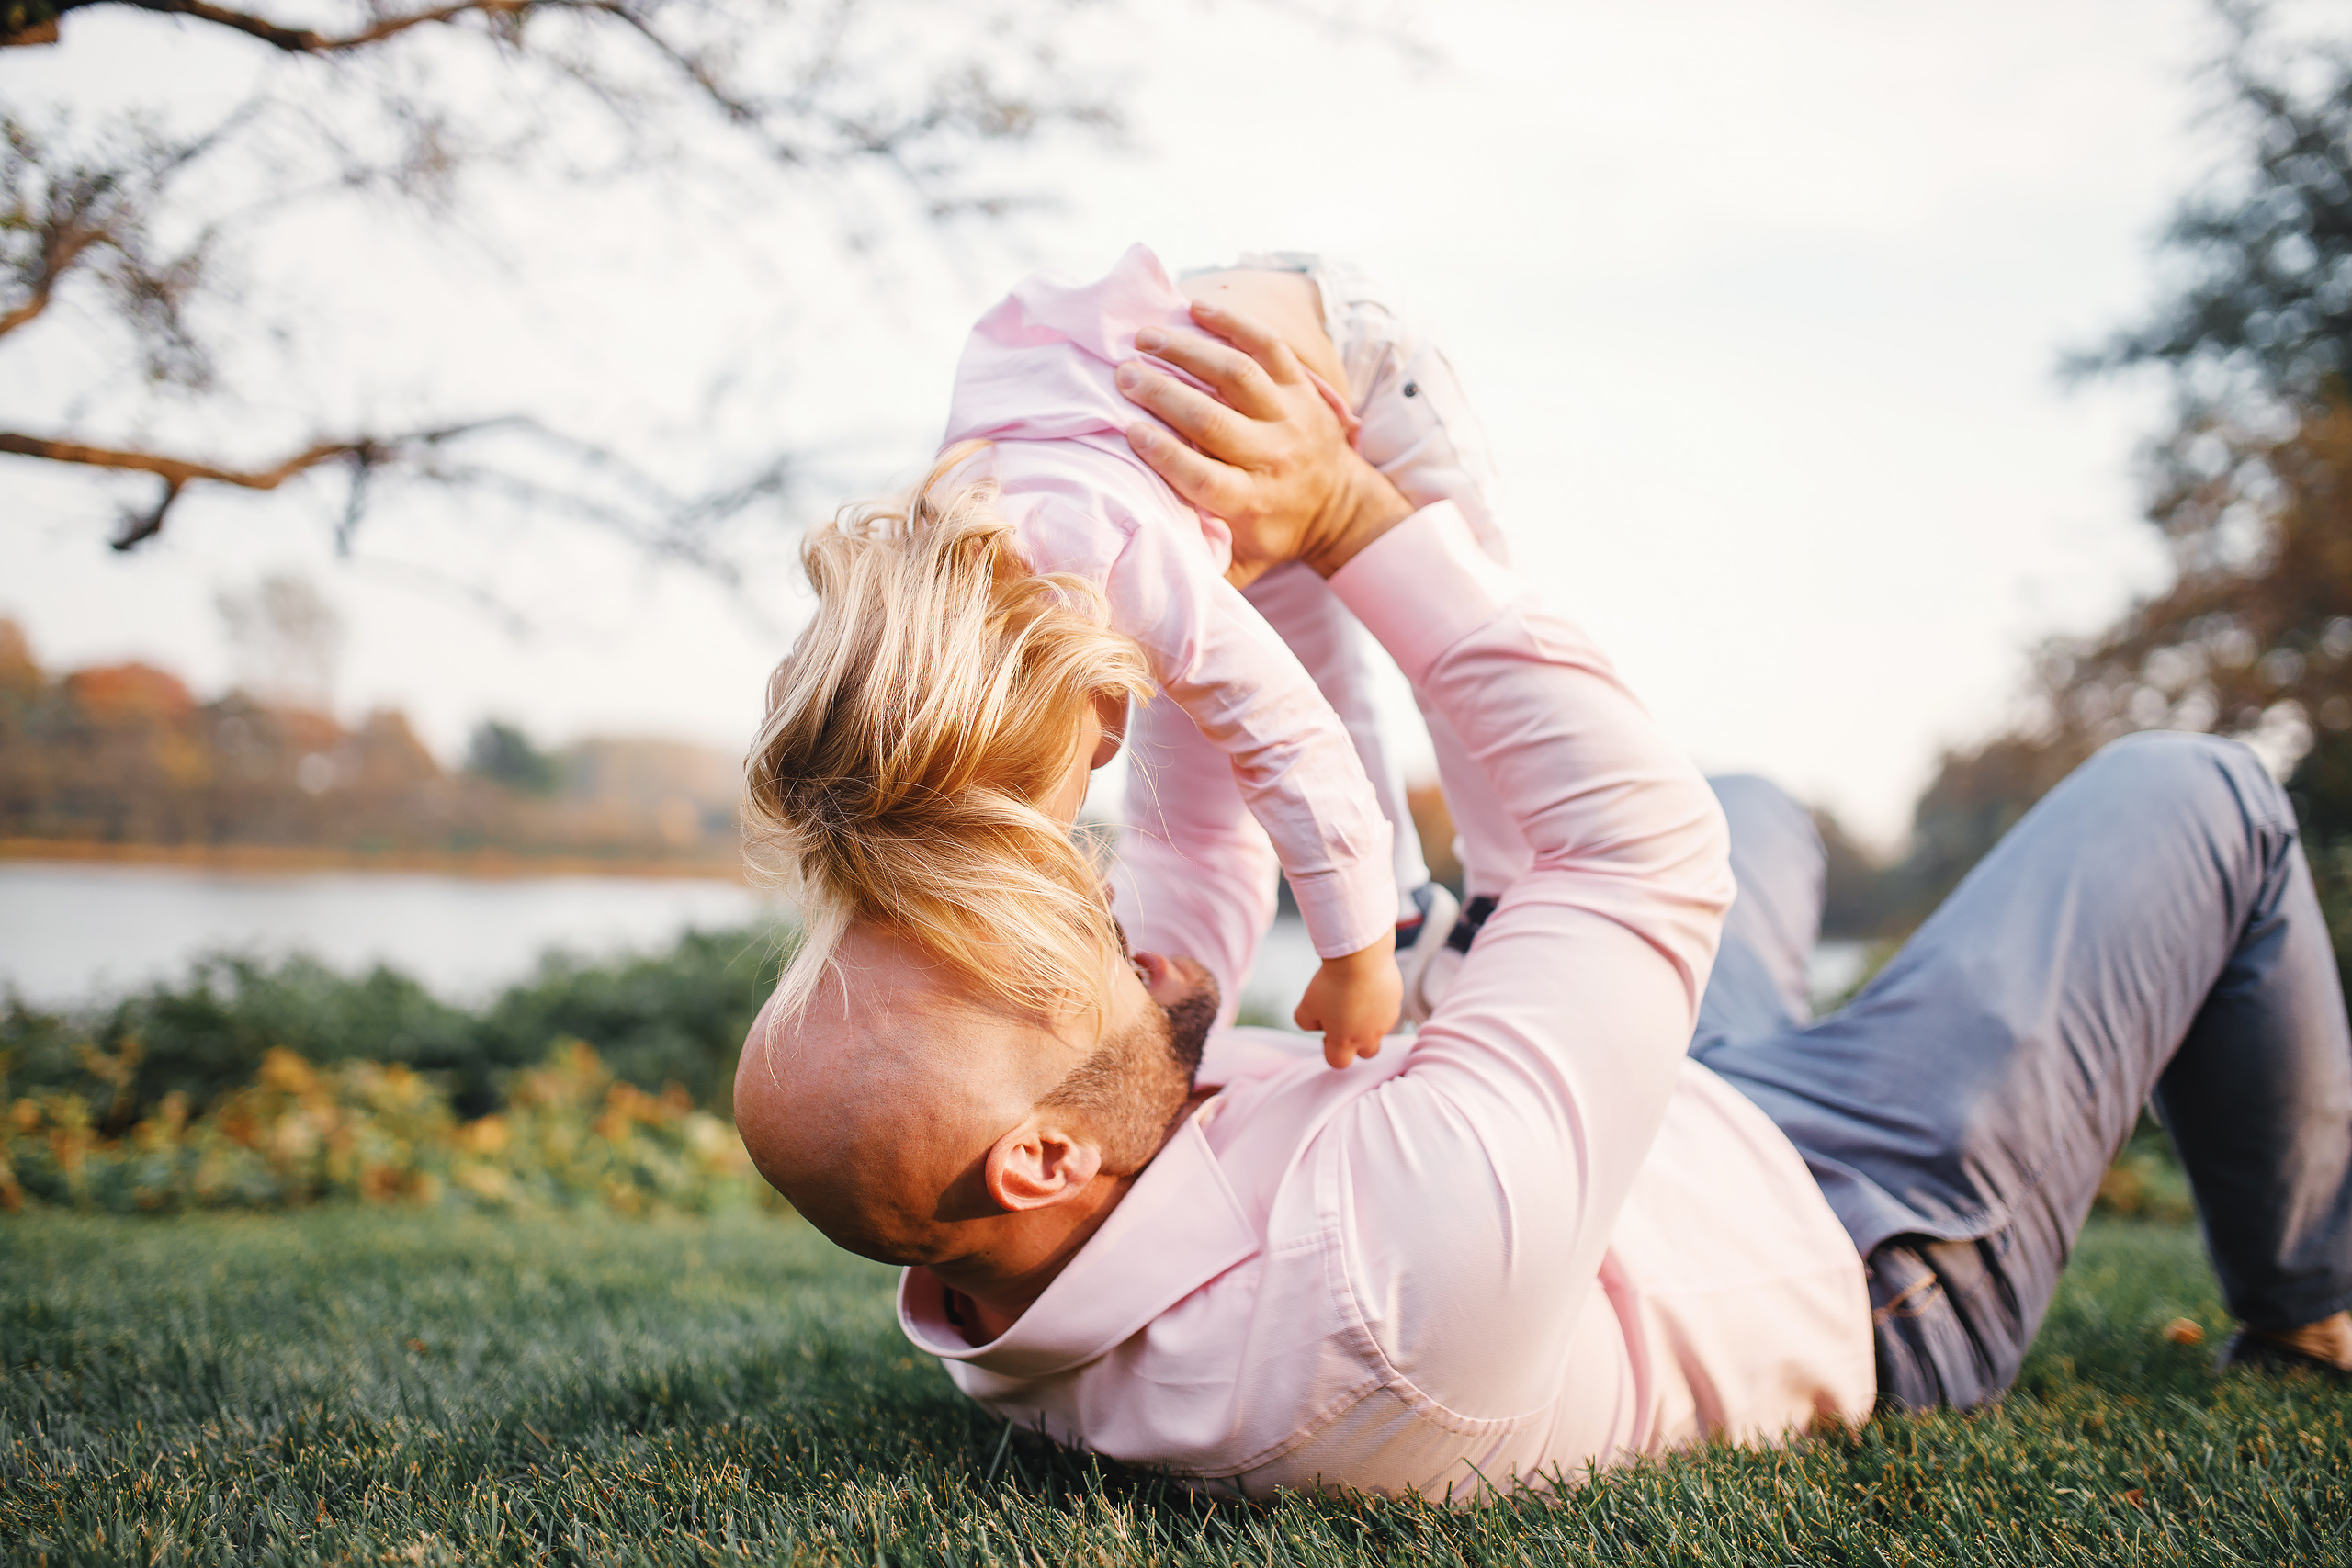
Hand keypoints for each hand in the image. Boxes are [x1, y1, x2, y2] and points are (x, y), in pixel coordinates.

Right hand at [1117, 300, 1413, 584]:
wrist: (1339, 507)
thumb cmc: (1271, 534)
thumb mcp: (1241, 563)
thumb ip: (1199, 566)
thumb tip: (1142, 577)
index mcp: (1252, 502)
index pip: (1204, 476)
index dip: (1165, 452)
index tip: (1128, 430)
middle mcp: (1273, 457)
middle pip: (1214, 419)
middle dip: (1164, 393)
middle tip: (1123, 372)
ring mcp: (1291, 417)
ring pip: (1238, 373)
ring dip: (1189, 351)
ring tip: (1146, 337)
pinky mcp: (1302, 387)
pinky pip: (1269, 346)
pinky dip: (1233, 323)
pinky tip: (1195, 308)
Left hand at [1294, 933, 1400, 1069]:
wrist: (1360, 957)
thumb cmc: (1330, 983)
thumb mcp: (1306, 1005)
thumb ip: (1306, 1023)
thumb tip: (1316, 1026)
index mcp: (1345, 1041)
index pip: (1338, 1063)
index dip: (1329, 1050)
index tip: (1326, 1031)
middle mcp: (1369, 1036)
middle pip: (1366, 1053)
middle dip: (1356, 1043)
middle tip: (1344, 1020)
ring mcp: (1386, 1020)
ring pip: (1378, 1030)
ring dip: (1367, 1022)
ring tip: (1354, 997)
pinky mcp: (1395, 1002)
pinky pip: (1387, 1010)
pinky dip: (1377, 1003)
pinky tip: (1365, 985)